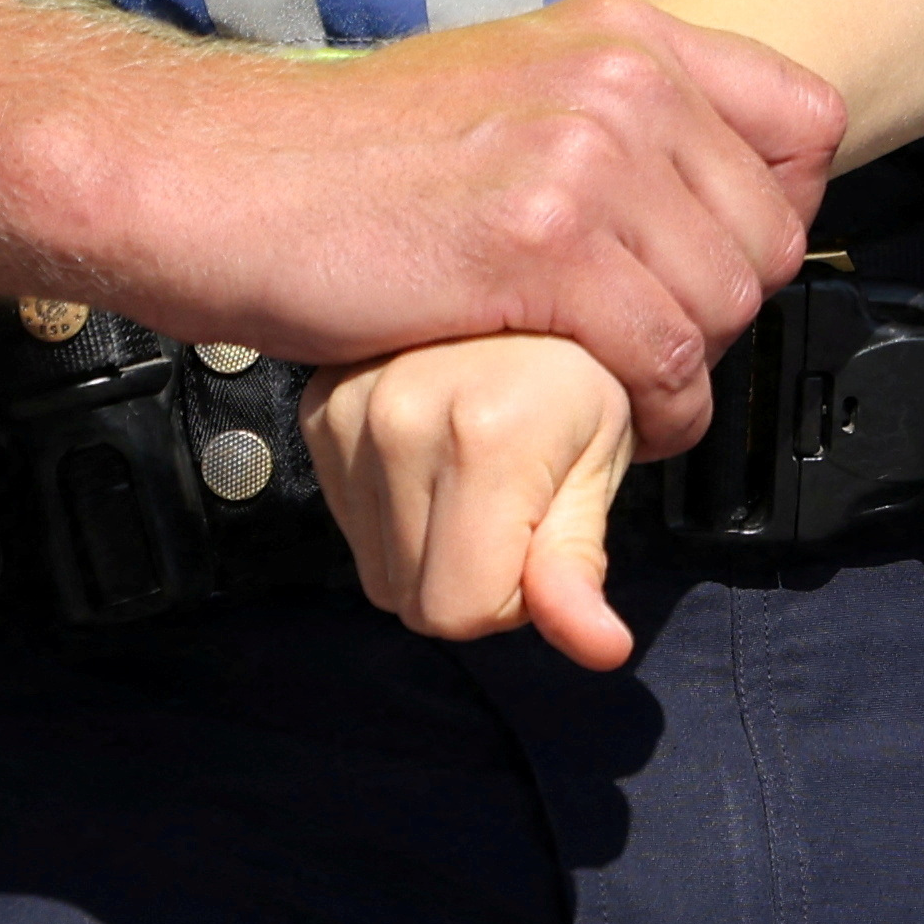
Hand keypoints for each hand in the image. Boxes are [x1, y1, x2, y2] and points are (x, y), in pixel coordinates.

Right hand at [52, 0, 837, 449]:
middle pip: (771, 233)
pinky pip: (662, 357)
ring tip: (623, 393)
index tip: (722, 264)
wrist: (217, 178)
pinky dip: (649, 413)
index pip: (809, 120)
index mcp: (628, 33)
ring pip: (725, 305)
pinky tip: (603, 420)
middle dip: (726, 312)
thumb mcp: (511, 85)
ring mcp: (587, 159)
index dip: (779, 211)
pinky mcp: (540, 248)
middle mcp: (625, 81)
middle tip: (653, 349)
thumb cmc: (347, 156)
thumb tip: (701, 196)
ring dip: (687, 375)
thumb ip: (614, 119)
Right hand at [301, 335, 643, 662]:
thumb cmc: (583, 365)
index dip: (514, 596)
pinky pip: (352, 525)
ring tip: (482, 472)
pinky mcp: (320, 410)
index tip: (544, 533)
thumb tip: (600, 650)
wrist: (526, 274)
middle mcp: (401, 421)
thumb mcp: (602, 460)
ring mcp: (349, 412)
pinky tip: (438, 460)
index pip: (461, 611)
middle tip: (520, 499)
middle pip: (413, 601)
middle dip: (475, 576)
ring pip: (377, 573)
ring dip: (435, 549)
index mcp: (485, 436)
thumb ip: (580, 564)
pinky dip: (398, 516)